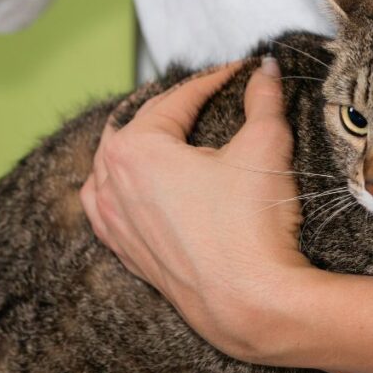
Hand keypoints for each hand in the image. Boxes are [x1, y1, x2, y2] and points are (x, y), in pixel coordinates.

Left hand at [81, 58, 312, 362]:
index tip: (238, 72)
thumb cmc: (251, 224)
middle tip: (201, 97)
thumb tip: (265, 69)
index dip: (212, 80)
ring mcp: (113, 221)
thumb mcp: (264, 146)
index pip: (176, 99)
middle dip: (169, 108)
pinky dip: (117, 188)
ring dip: (133, 146)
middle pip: (135, 127)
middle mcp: (111, 183)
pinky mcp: (125, 252)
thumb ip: (263, 100)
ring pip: (110, 167)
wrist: (249, 303)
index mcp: (134, 148)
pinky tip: (133, 188)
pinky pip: (107, 208)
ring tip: (159, 136)